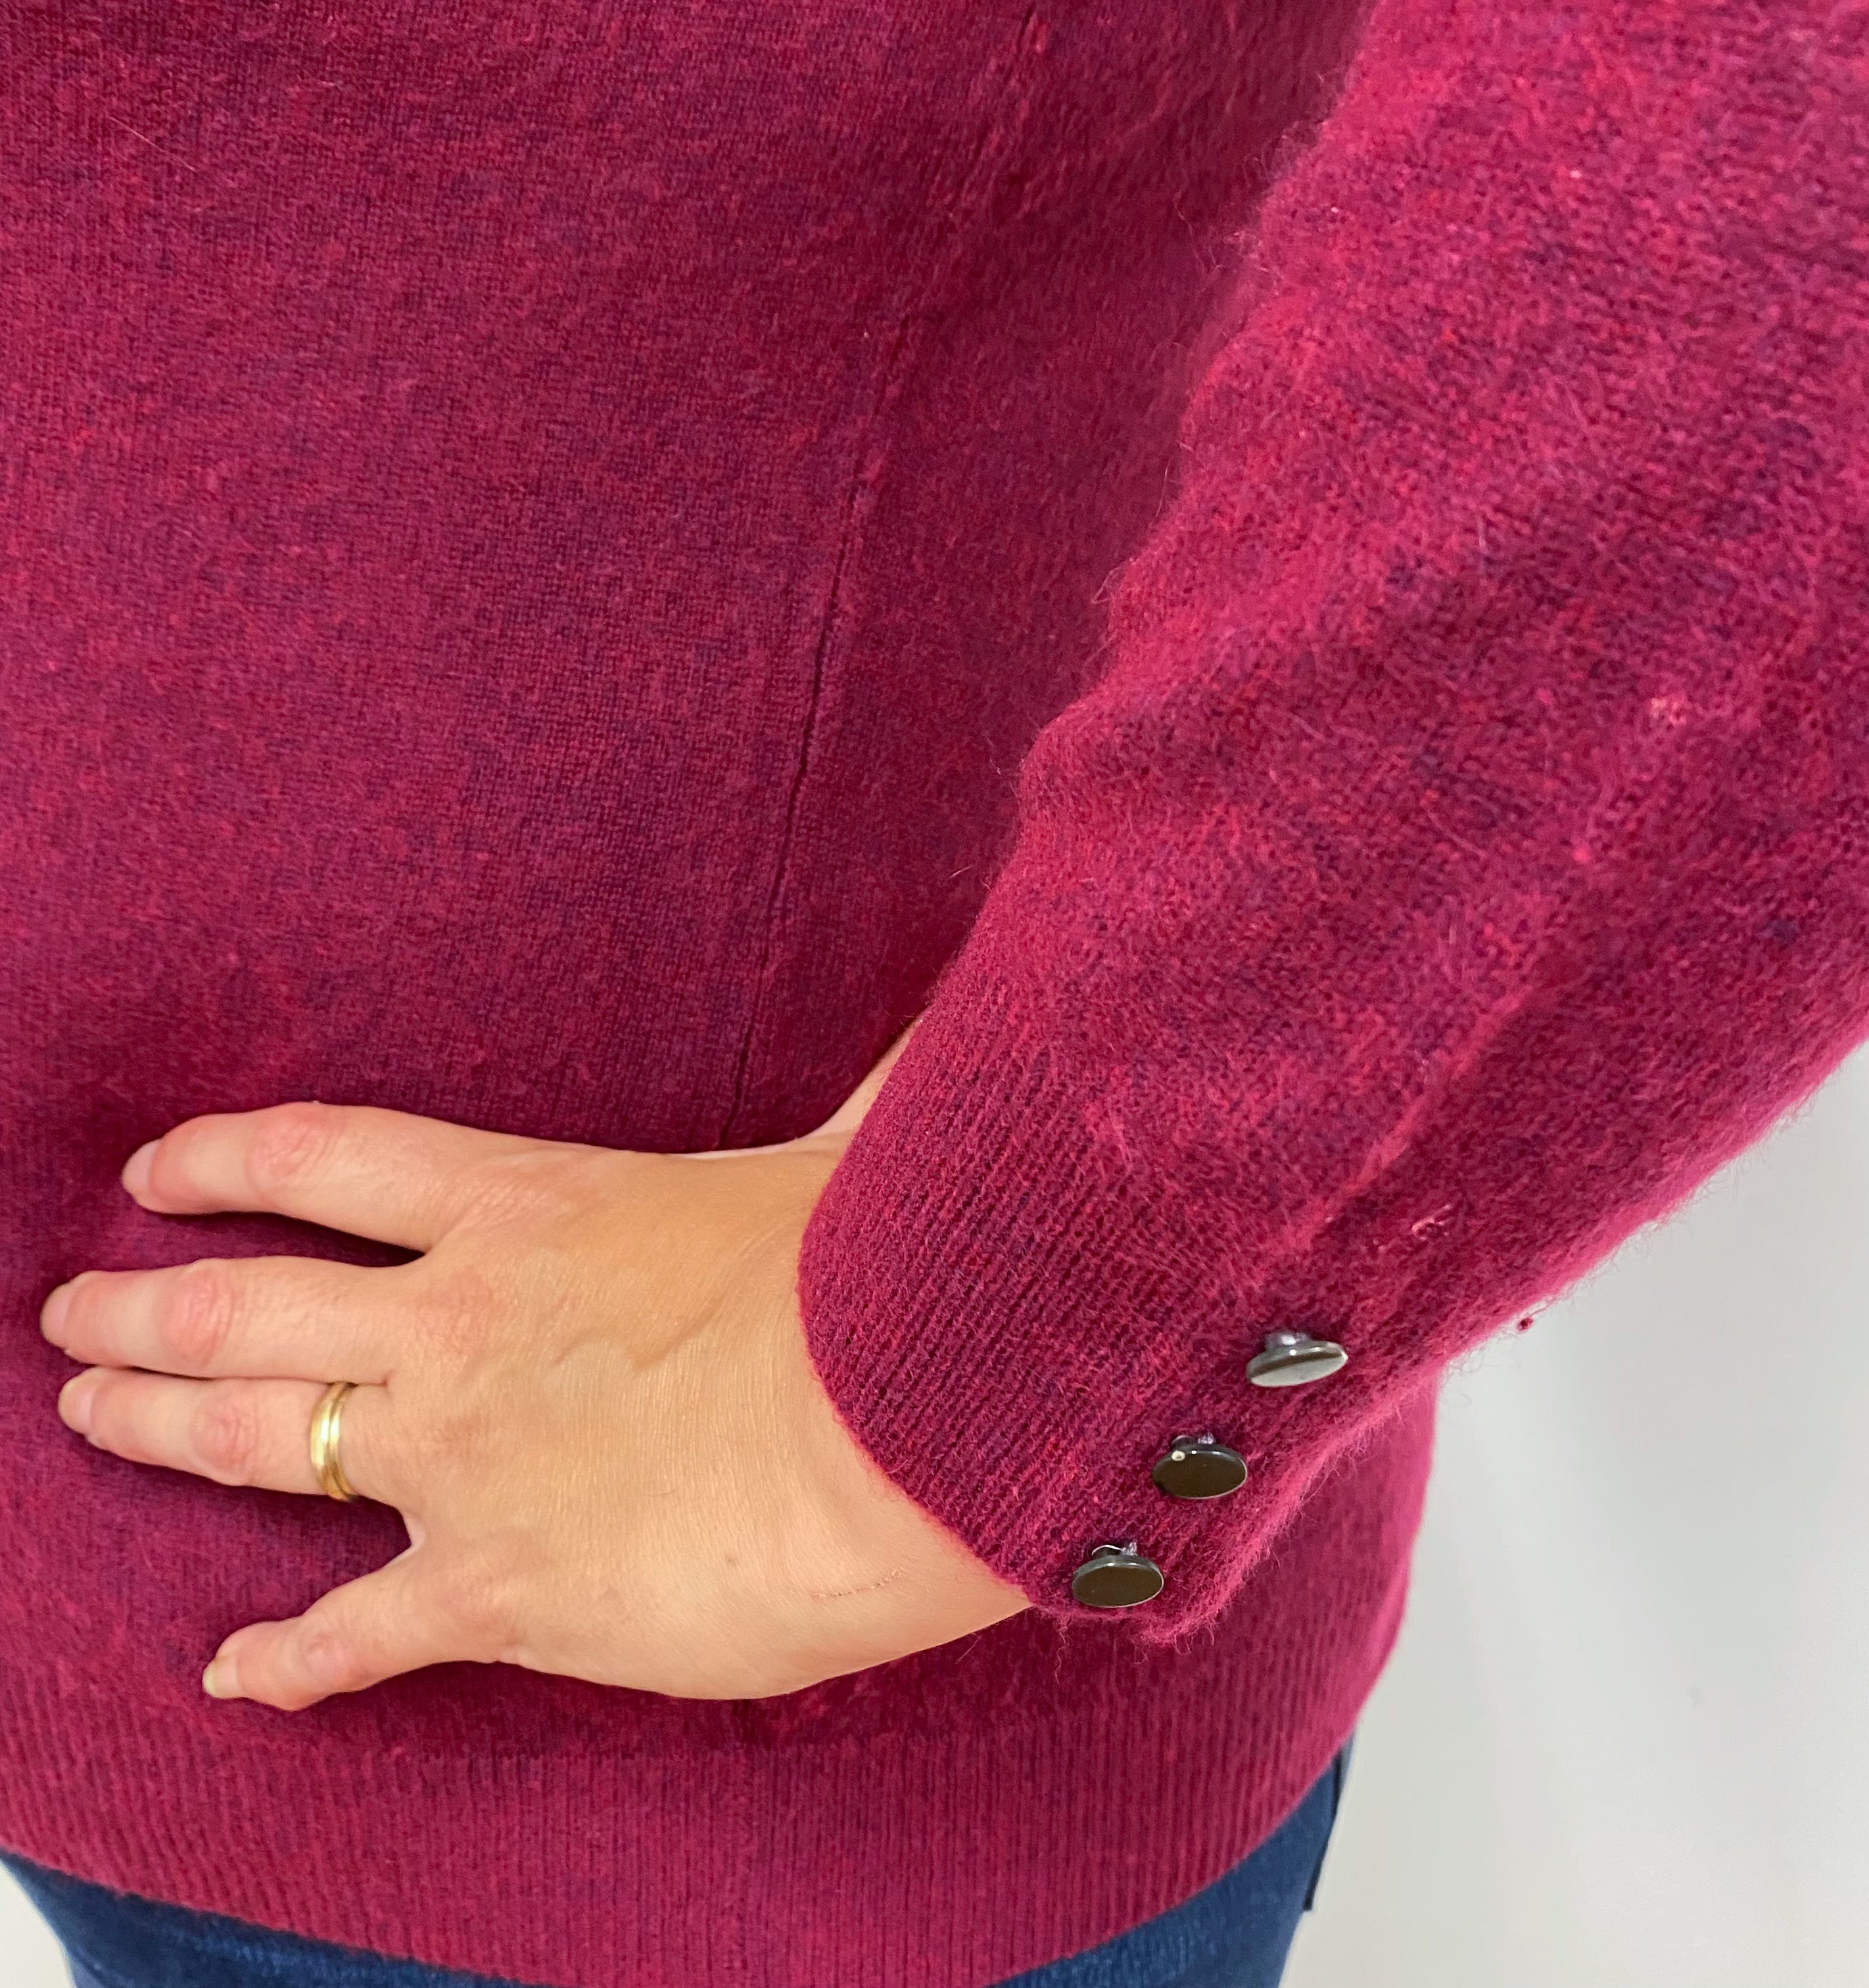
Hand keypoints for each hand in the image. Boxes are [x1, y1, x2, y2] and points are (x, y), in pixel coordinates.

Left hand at [39, 1036, 1028, 1710]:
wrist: (895, 1435)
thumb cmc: (880, 1280)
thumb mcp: (854, 1152)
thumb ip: (864, 1085)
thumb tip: (944, 1018)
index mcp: (530, 1211)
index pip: (328, 1161)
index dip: (225, 1158)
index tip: (157, 1167)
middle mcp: (457, 1327)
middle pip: (245, 1303)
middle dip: (141, 1304)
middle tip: (77, 1311)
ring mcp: (456, 1460)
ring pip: (250, 1438)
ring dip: (153, 1425)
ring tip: (91, 1413)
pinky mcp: (490, 1587)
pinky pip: (348, 1635)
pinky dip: (285, 1660)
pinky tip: (236, 1672)